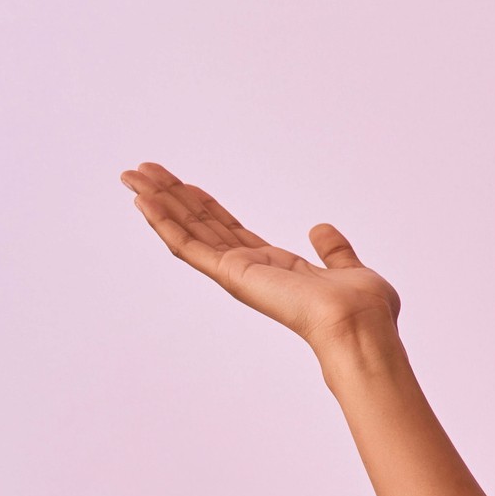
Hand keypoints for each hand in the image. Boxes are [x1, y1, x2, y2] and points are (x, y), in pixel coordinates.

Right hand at [120, 161, 401, 350]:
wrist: (360, 324)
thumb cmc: (362, 309)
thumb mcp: (348, 269)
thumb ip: (333, 250)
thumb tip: (320, 228)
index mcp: (274, 267)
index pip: (229, 230)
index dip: (205, 206)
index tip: (185, 184)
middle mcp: (249, 270)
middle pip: (200, 225)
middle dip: (171, 197)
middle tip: (142, 171)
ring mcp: (236, 273)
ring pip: (185, 231)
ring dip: (157, 202)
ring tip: (132, 175)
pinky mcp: (230, 274)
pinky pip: (187, 245)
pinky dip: (163, 221)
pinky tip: (143, 200)